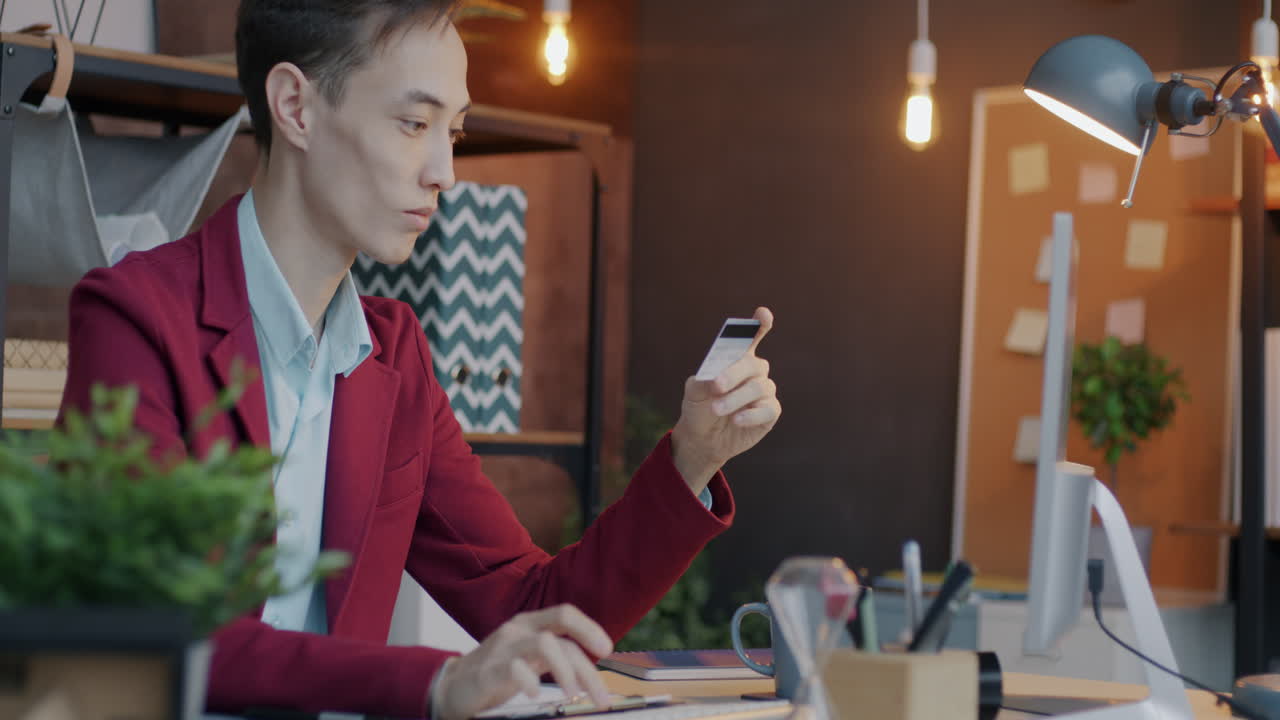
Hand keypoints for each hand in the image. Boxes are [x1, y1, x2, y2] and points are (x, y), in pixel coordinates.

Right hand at [432, 604, 613, 719]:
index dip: (589, 628)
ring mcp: (501, 648)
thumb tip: (592, 676)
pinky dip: (530, 681)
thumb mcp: (528, 658)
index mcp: (530, 624)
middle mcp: (517, 630)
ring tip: (572, 694)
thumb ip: (555, 657)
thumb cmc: (496, 673)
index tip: (607, 649)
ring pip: (544, 645)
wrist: (451, 688)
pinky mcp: (487, 670)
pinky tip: (535, 692)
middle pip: (562, 636)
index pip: (565, 614)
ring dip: (566, 671)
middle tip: (600, 695)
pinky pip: (514, 668)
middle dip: (587, 667)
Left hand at [671, 307, 780, 493]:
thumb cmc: (699, 408)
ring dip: (735, 399)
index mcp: (736, 358)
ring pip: (758, 388)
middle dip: (733, 374)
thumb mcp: (694, 392)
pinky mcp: (770, 412)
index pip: (751, 336)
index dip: (759, 324)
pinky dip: (750, 415)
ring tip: (716, 409)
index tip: (763, 314)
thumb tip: (717, 378)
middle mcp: (754, 371)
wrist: (702, 438)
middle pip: (752, 364)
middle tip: (716, 386)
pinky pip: (768, 409)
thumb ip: (704, 380)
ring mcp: (764, 391)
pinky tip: (736, 420)